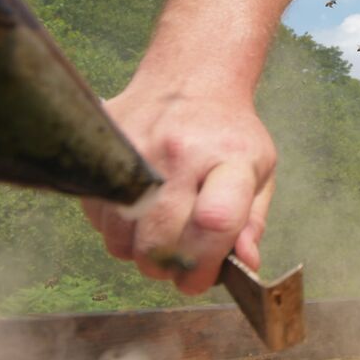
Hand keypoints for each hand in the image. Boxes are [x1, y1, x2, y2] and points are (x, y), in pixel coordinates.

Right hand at [80, 84, 276, 294]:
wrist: (189, 80)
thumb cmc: (228, 133)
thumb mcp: (259, 170)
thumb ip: (252, 222)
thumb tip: (245, 265)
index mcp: (228, 158)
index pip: (215, 222)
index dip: (206, 266)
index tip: (202, 279)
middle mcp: (178, 154)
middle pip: (161, 244)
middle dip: (170, 270)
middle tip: (181, 264)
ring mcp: (134, 152)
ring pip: (123, 240)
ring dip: (140, 253)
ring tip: (162, 233)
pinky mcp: (102, 153)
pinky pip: (99, 220)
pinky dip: (118, 230)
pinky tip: (139, 212)